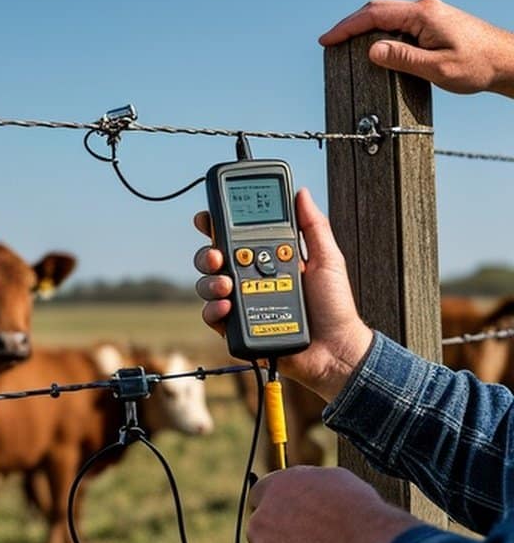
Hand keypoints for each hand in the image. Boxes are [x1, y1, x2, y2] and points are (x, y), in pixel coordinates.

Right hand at [194, 188, 372, 401]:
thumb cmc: (335, 307)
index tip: (208, 218)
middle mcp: (250, 279)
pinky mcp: (238, 329)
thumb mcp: (328, 259)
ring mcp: (242, 304)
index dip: (217, 227)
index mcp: (269, 259)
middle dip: (207, 253)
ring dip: (209, 281)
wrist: (336, 349)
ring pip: (208, 285)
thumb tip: (302, 193)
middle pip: (214, 260)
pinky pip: (213, 317)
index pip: (236, 239)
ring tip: (227, 284)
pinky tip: (225, 306)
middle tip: (215, 255)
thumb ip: (313, 226)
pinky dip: (213, 310)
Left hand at [247, 466, 417, 542]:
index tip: (288, 516)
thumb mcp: (334, 480)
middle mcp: (263, 514)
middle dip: (278, 534)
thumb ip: (309, 485)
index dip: (276, 506)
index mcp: (277, 486)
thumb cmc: (359, 514)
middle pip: (261, 526)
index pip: (260, 494)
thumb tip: (308, 489)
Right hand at [319, 0, 513, 97]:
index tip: (327, 40)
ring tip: (345, 44)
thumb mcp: (437, 68)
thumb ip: (403, 59)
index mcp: (423, 15)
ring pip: (386, 15)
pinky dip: (378, 31)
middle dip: (350, 25)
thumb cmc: (477, 65)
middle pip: (377, 10)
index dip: (347, 27)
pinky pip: (397, 22)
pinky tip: (372, 45)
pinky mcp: (431, 23)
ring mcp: (428, 14)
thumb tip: (371, 51)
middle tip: (330, 42)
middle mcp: (424, 9)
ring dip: (364, 27)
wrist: (506, 60)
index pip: (374, 15)